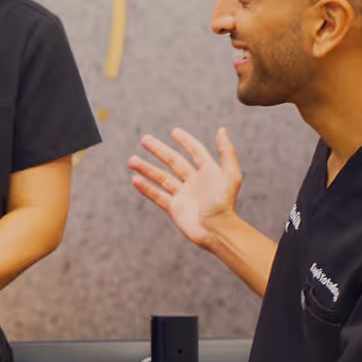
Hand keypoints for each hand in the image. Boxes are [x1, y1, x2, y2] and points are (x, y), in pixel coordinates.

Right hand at [129, 127, 242, 248]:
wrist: (217, 231)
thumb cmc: (225, 204)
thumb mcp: (230, 175)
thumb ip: (227, 152)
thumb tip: (222, 130)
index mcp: (209, 172)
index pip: (195, 151)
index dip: (185, 141)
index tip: (174, 132)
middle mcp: (195, 181)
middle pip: (173, 162)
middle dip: (159, 150)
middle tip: (144, 139)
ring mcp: (183, 195)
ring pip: (162, 177)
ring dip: (147, 168)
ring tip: (131, 160)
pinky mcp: (175, 208)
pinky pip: (157, 196)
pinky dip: (146, 188)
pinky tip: (135, 180)